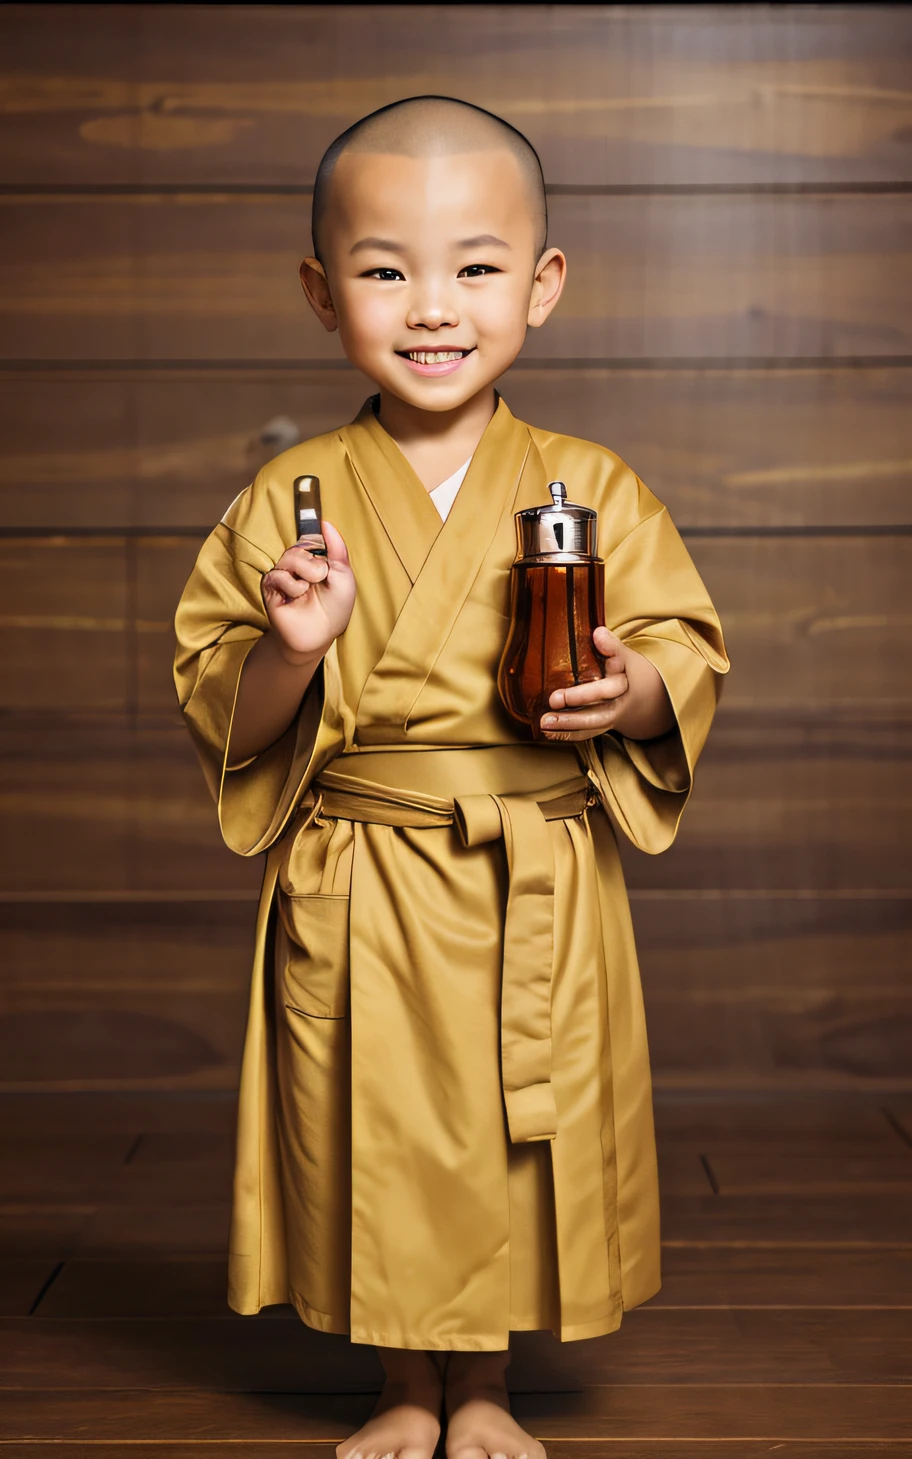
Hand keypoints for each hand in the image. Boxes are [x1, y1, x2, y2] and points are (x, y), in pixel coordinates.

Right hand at [261, 519, 355, 661]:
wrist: (320, 634)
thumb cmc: (335, 608)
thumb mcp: (344, 575)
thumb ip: (337, 548)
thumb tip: (326, 523)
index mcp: (315, 559)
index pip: (312, 537)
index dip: (320, 544)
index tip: (326, 559)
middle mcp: (297, 564)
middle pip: (301, 546)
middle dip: (314, 564)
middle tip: (320, 579)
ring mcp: (283, 574)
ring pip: (290, 557)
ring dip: (305, 573)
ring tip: (308, 589)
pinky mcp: (270, 586)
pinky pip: (278, 574)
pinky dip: (293, 586)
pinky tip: (297, 596)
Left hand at [540, 626, 629, 741]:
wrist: (647, 701)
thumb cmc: (631, 675)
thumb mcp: (628, 658)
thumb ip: (612, 647)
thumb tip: (598, 632)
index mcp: (626, 682)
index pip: (614, 679)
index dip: (606, 660)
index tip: (594, 643)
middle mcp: (619, 702)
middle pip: (601, 706)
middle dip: (578, 702)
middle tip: (554, 699)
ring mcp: (611, 717)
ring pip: (591, 724)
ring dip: (567, 726)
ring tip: (545, 723)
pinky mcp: (601, 726)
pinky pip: (585, 734)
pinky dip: (566, 735)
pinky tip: (547, 733)